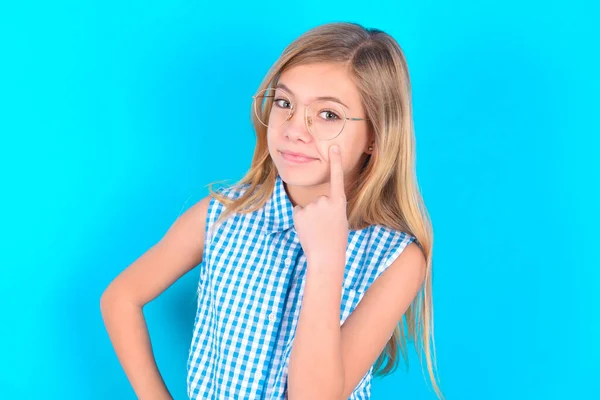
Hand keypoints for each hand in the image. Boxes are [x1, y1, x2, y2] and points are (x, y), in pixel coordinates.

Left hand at [292, 145, 348, 264]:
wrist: (326, 256)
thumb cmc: (335, 240)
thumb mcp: (340, 219)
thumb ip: (331, 206)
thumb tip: (319, 202)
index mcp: (339, 202)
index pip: (337, 177)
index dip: (336, 161)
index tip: (333, 147)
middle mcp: (325, 200)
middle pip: (319, 199)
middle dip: (319, 211)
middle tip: (325, 227)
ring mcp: (311, 206)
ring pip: (308, 207)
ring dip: (310, 217)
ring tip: (317, 230)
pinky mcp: (299, 212)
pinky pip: (299, 212)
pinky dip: (301, 220)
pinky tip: (307, 230)